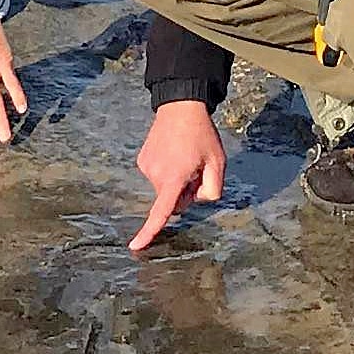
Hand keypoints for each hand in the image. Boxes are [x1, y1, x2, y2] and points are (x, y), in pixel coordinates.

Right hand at [129, 100, 227, 251]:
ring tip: (186, 156)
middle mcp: (155, 175)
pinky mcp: (143, 160)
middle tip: (197, 169)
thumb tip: (198, 199)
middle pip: (172, 201)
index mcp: (173, 179)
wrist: (180, 105)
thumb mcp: (218, 163)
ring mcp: (146, 167)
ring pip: (165, 188)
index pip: (161, 212)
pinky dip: (168, 171)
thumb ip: (213, 189)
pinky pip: (158, 176)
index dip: (149, 232)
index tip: (134, 247)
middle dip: (186, 192)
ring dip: (177, 180)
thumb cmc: (202, 135)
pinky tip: (175, 152)